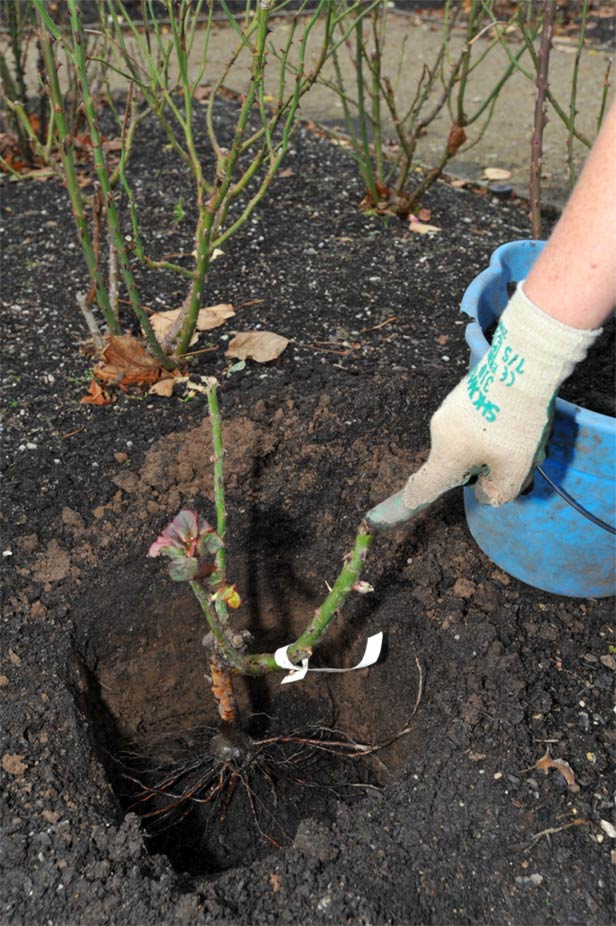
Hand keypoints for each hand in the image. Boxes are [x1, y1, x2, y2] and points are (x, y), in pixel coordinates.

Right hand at [403, 284, 600, 509]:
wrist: (521, 365)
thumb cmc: (513, 424)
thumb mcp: (514, 470)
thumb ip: (498, 492)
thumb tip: (486, 493)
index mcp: (446, 455)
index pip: (423, 486)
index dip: (410, 502)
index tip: (391, 513)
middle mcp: (439, 431)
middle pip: (455, 460)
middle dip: (481, 465)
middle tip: (514, 460)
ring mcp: (449, 408)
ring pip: (467, 438)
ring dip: (490, 442)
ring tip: (522, 431)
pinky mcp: (463, 391)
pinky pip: (474, 417)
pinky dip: (492, 422)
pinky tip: (517, 413)